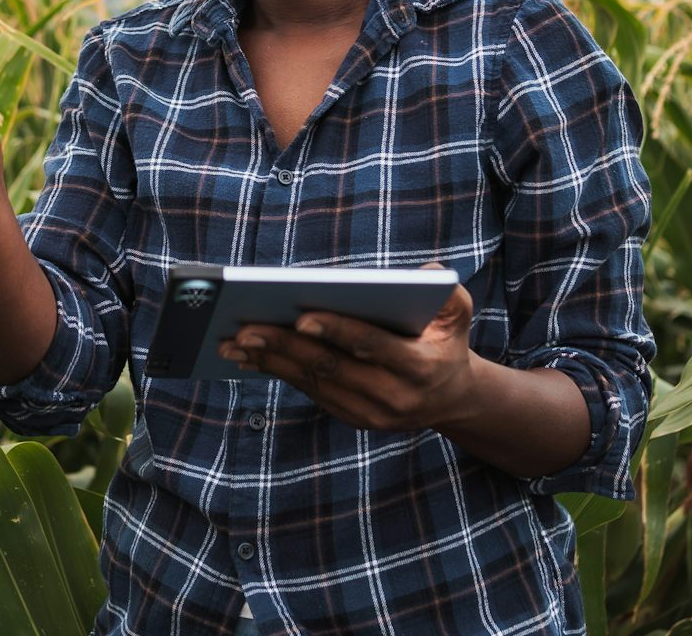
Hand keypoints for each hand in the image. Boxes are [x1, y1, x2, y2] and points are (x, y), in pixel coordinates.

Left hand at [217, 264, 477, 431]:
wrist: (451, 398)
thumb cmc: (447, 341)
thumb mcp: (459, 313)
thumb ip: (449, 289)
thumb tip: (423, 274)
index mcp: (419, 366)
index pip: (371, 346)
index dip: (336, 331)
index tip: (301, 317)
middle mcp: (393, 395)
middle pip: (330, 368)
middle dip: (284, 347)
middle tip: (243, 328)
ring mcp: (370, 412)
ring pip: (313, 383)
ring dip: (270, 362)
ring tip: (232, 341)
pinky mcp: (352, 417)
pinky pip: (309, 392)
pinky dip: (278, 372)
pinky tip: (248, 357)